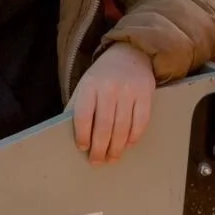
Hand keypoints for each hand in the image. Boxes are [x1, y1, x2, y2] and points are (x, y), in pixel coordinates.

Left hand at [69, 42, 154, 163]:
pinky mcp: (146, 94)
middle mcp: (109, 87)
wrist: (129, 53)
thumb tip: (68, 136)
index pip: (83, 115)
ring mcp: (129, 91)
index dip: (82, 135)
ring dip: (116, 148)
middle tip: (97, 161)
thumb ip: (78, 107)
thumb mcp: (85, 85)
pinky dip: (133, 138)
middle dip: (100, 149)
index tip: (82, 147)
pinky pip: (140, 122)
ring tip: (112, 158)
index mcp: (90, 85)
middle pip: (104, 126)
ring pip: (122, 128)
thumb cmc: (103, 77)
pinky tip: (127, 145)